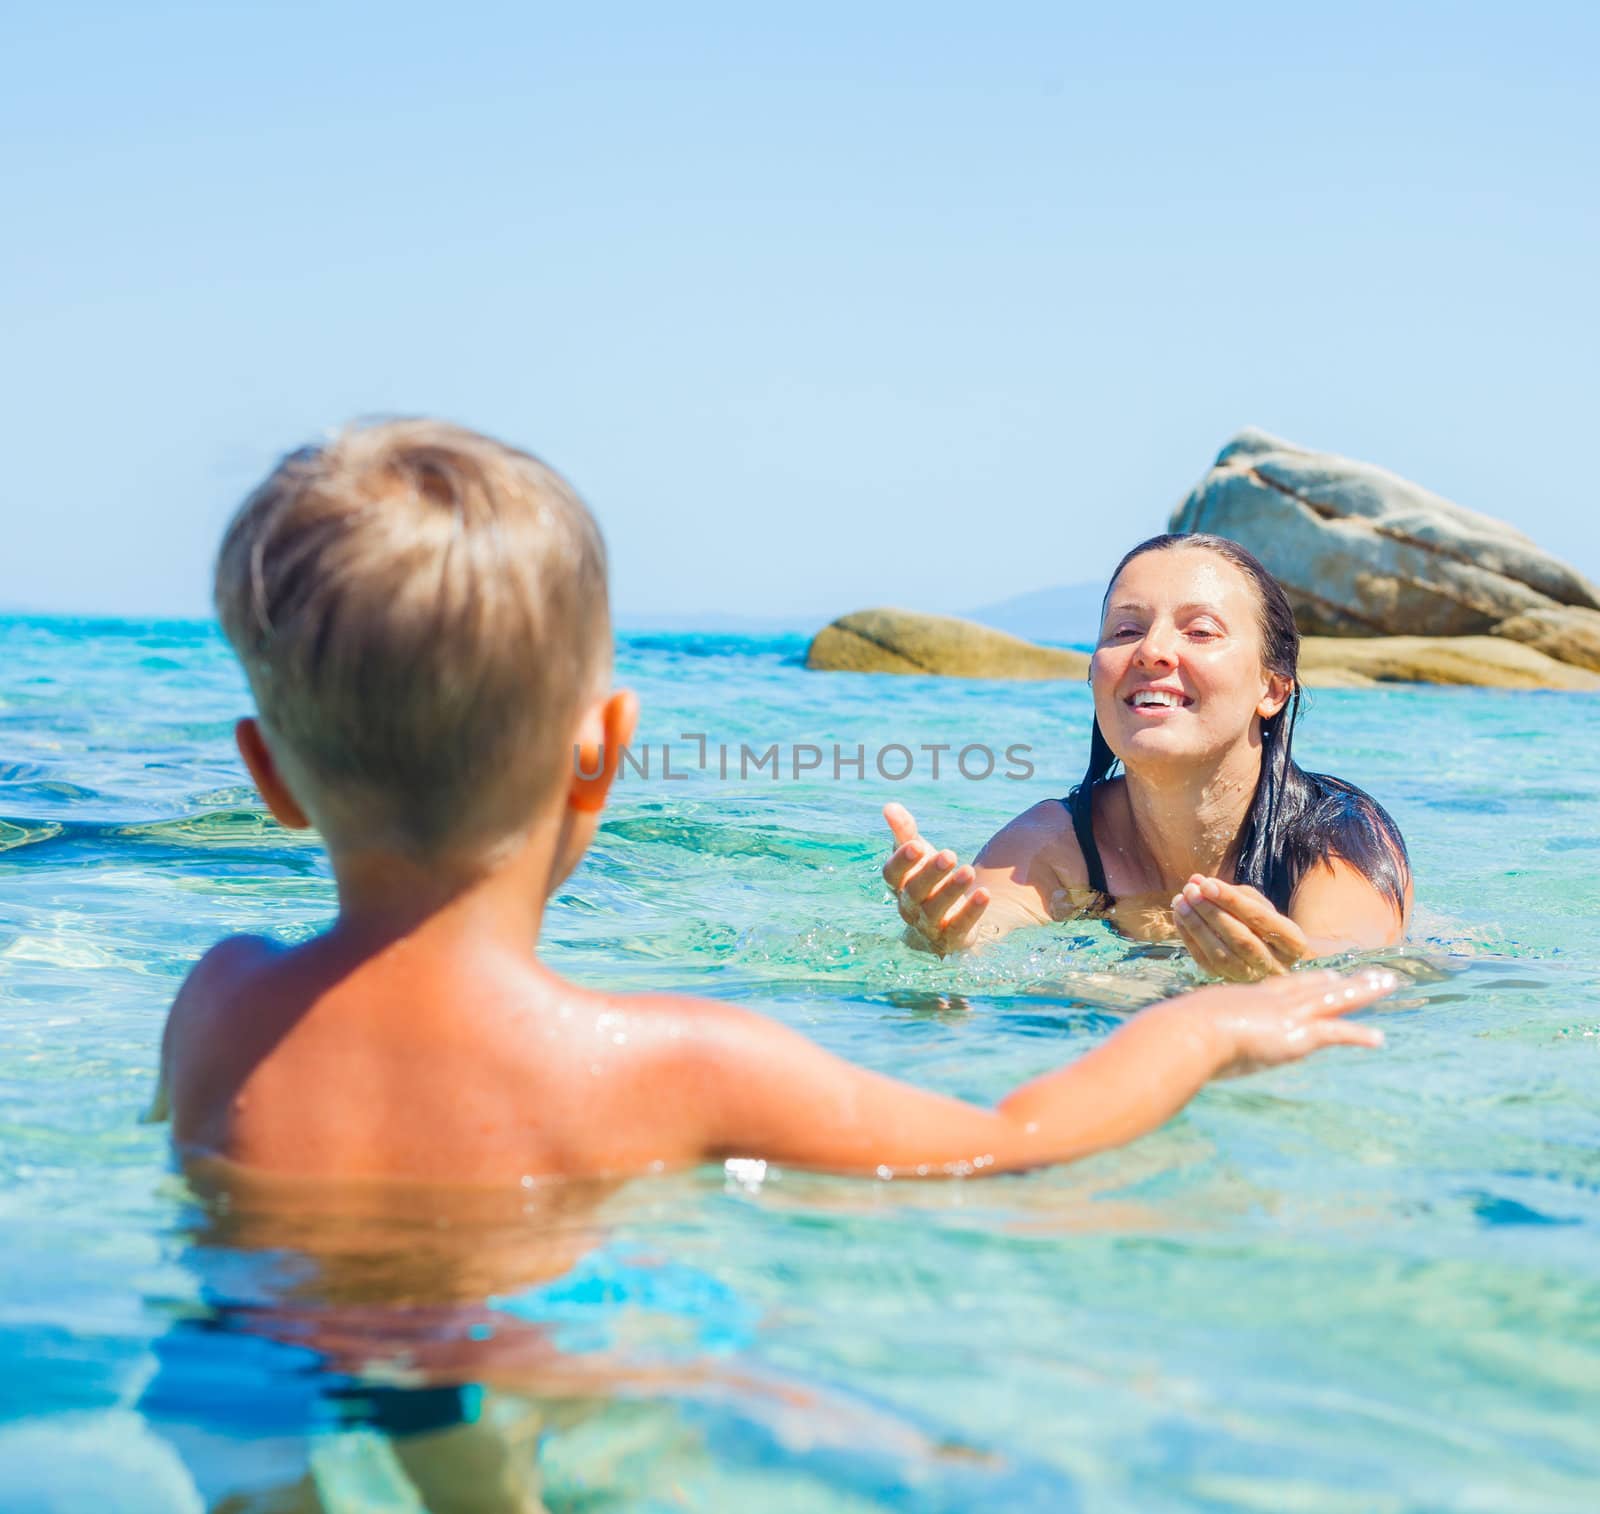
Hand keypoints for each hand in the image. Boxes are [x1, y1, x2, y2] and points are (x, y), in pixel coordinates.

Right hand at [881, 803, 990, 955]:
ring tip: (968, 870)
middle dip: (931, 873)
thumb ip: (904, 832)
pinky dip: (971, 911)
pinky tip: (984, 893)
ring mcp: (929, 925)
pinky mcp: (951, 938)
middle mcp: (909, 906)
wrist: (947, 919)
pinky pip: (959, 927)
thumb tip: (889, 807)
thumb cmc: (928, 880)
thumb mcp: (919, 855)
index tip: (917, 845)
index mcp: (900, 884)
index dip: (902, 861)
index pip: (892, 874)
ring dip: (951, 890)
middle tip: (950, 854)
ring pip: (935, 910)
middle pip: (914, 891)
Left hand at [1172, 875, 1309, 980]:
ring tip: (1180, 901)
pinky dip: (1190, 938)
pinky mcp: (1229, 982)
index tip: (1207, 883)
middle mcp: (1276, 966)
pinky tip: (1180, 917)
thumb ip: (1233, 893)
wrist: (1271, 957)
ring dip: (1197, 926)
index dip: (1231, 900)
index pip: (1259, 918)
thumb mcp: (1259, 905)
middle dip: (1212, 912)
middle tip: (1191, 890)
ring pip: (1222, 955)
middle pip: (1241, 939)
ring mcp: (1252, 978)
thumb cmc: (1264, 924)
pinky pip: (1206, 962)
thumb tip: (1198, 881)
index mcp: (1293, 942)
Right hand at [1174, 967, 1393, 1077]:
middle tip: (1369, 974)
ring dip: (1363, 992)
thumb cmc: (1175, 1034)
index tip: (1326, 976)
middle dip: (1343, 982)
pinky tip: (1379, 1038)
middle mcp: (1270, 1001)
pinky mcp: (1295, 1035)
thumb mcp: (1182, 1030)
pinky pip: (1335, 1033)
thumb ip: (1186, 1037)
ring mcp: (1285, 1015)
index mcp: (1244, 998)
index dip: (1308, 983)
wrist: (1187, 1032)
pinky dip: (1358, 1035)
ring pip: (1333, 999)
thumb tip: (1163, 1050)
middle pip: (1315, 987)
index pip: (1283, 988)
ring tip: (1388, 984)